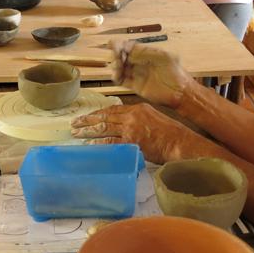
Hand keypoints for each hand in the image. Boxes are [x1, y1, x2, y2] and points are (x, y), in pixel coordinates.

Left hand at [71, 103, 209, 163]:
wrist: (179, 142)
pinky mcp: (131, 141)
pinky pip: (109, 141)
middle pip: (104, 116)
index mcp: (137, 108)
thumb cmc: (170, 133)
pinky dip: (97, 143)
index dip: (98, 113)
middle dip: (87, 120)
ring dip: (88, 130)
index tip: (88, 116)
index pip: (113, 109)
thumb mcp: (153, 118)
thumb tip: (125, 125)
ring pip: (103, 127)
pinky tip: (88, 144)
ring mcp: (130, 128)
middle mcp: (131, 116)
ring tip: (76, 132)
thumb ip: (138, 119)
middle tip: (75, 123)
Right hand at [109, 40, 192, 108]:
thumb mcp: (164, 57)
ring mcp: (137, 74)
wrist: (180, 92)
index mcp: (147, 54)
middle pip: (122, 56)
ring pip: (120, 68)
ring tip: (118, 67)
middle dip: (116, 55)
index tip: (112, 44)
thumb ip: (147, 52)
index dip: (120, 45)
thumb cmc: (176, 72)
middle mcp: (140, 63)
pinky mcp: (135, 86)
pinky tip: (117, 76)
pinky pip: (122, 81)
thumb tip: (130, 50)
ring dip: (116, 66)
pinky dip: (116, 78)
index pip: (130, 47)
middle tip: (117, 57)